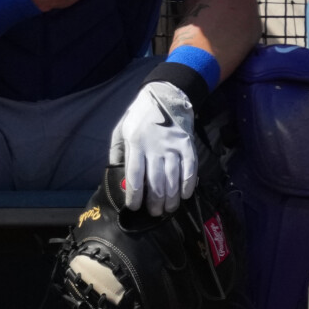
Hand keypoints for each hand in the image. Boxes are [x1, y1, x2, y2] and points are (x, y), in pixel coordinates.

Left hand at [110, 81, 196, 215]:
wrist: (163, 96)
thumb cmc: (139, 118)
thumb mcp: (122, 130)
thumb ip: (119, 152)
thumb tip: (118, 176)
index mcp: (136, 143)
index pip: (135, 175)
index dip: (135, 195)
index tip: (134, 207)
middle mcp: (155, 146)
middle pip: (156, 181)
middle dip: (154, 202)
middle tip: (154, 213)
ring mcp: (173, 146)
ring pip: (173, 179)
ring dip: (171, 198)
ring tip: (168, 209)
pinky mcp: (187, 145)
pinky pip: (190, 169)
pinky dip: (188, 185)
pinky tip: (185, 195)